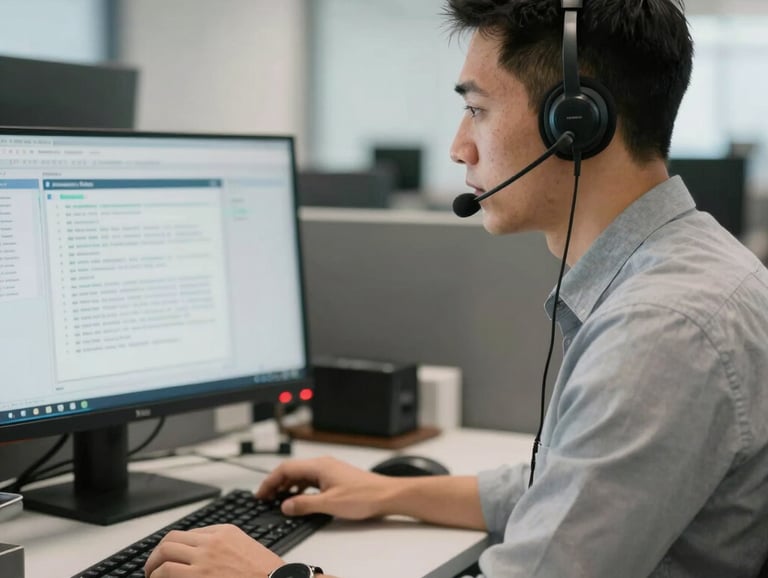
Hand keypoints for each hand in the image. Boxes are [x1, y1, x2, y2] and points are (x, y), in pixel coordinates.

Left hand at [144, 524, 283, 577]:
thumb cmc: (266, 573)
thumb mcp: (246, 549)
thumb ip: (225, 547)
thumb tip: (203, 558)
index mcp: (224, 532)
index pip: (188, 534)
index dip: (175, 548)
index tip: (170, 558)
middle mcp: (211, 542)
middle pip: (171, 540)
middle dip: (157, 554)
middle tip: (153, 567)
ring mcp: (203, 559)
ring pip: (164, 554)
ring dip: (153, 567)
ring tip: (152, 577)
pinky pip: (167, 573)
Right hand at [256, 456, 396, 518]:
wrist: (386, 495)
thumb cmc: (364, 496)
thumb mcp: (329, 504)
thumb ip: (304, 504)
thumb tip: (285, 505)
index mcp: (319, 466)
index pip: (285, 469)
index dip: (270, 481)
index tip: (260, 494)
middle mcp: (323, 464)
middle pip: (292, 470)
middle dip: (276, 483)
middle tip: (265, 498)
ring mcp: (330, 470)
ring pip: (301, 475)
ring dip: (288, 486)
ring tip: (278, 499)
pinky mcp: (335, 477)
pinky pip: (311, 479)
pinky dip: (300, 488)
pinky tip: (299, 498)